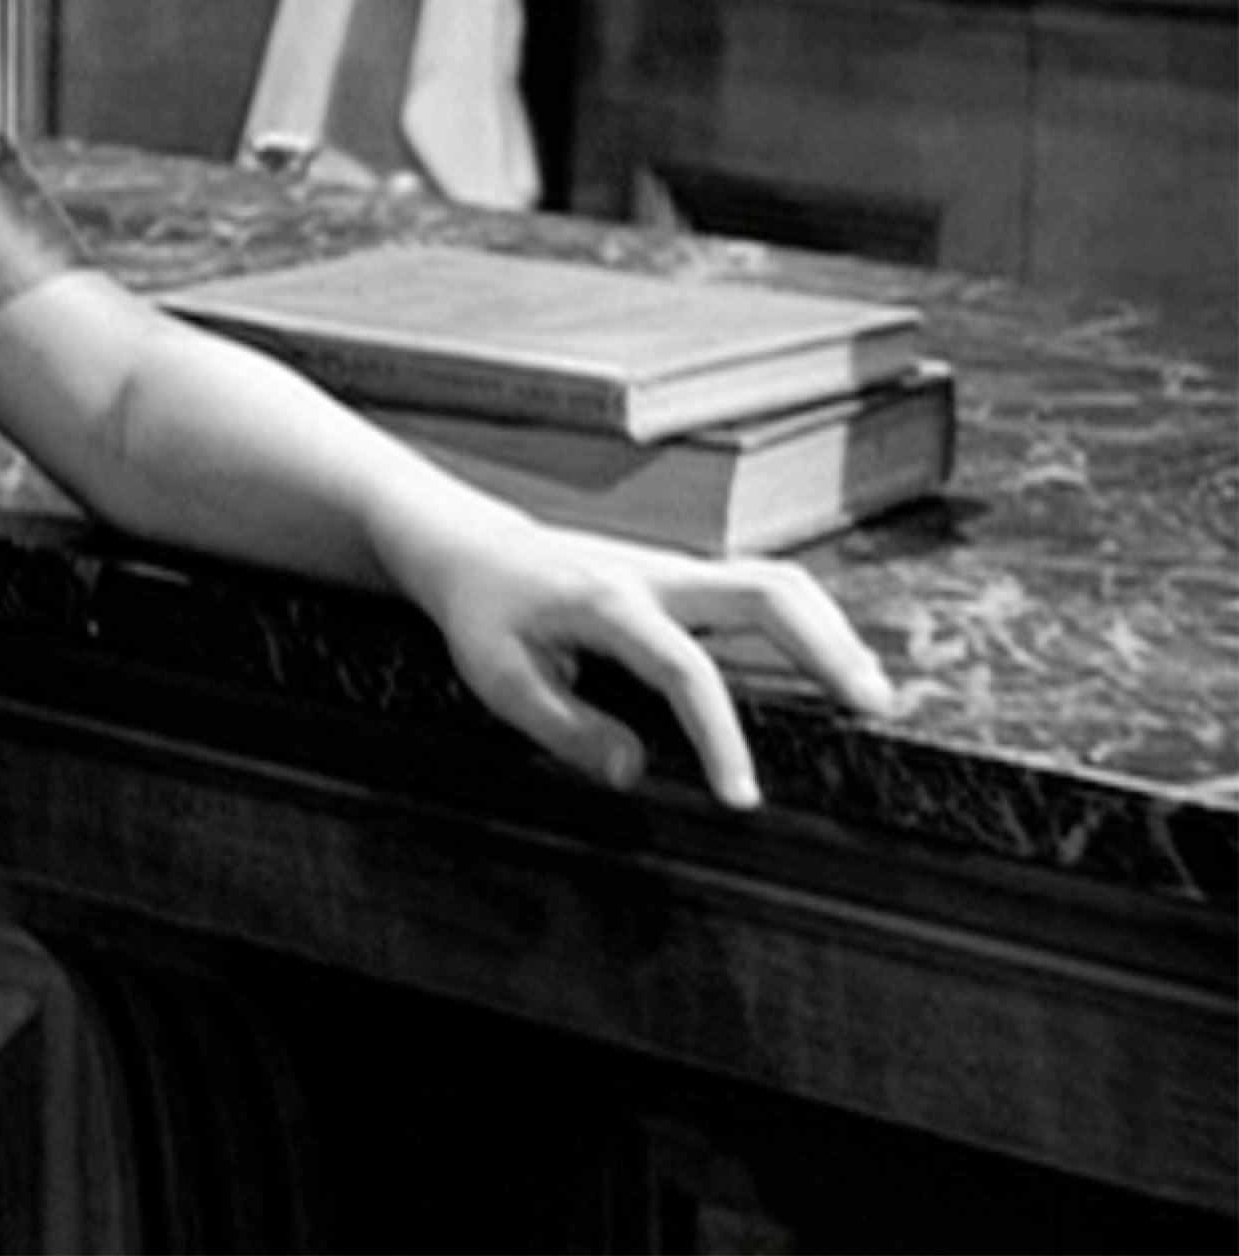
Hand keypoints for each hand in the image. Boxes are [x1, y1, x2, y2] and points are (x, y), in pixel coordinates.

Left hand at [398, 503, 900, 808]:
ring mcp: (676, 570)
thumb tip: (632, 774)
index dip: (720, 735)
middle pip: (764, 593)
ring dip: (830, 629)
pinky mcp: (686, 579)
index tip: (743, 797)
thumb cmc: (486, 616)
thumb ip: (564, 728)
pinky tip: (834, 663)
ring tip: (871, 690)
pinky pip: (761, 590)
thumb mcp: (499, 679)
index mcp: (607, 603)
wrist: (476, 552)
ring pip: (775, 581)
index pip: (684, 669)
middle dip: (825, 646)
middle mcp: (654, 576)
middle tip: (872, 707)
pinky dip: (809, 621)